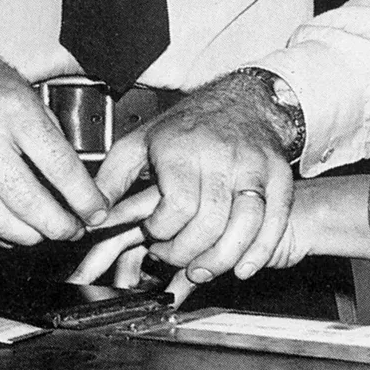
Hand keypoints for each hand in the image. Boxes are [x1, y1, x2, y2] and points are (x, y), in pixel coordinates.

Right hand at [0, 25, 108, 245]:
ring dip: (29, 236)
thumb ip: (50, 132)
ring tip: (47, 234)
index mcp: (12, 109)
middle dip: (59, 225)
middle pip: (27, 201)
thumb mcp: (25, 89)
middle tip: (75, 230)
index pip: (58, 166)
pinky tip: (15, 232)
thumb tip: (76, 178)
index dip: (83, 196)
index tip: (97, 211)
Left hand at [84, 73, 295, 284]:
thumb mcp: (139, 143)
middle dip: (186, 253)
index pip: (176, 208)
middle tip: (174, 257)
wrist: (243, 100)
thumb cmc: (189, 126)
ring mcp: (254, 166)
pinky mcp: (278, 175)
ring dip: (222, 259)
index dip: (162, 233)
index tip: (153, 235)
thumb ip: (111, 180)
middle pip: (209, 223)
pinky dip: (259, 251)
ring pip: (244, 226)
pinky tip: (243, 266)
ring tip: (203, 268)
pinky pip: (273, 221)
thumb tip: (90, 215)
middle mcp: (221, 156)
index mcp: (183, 149)